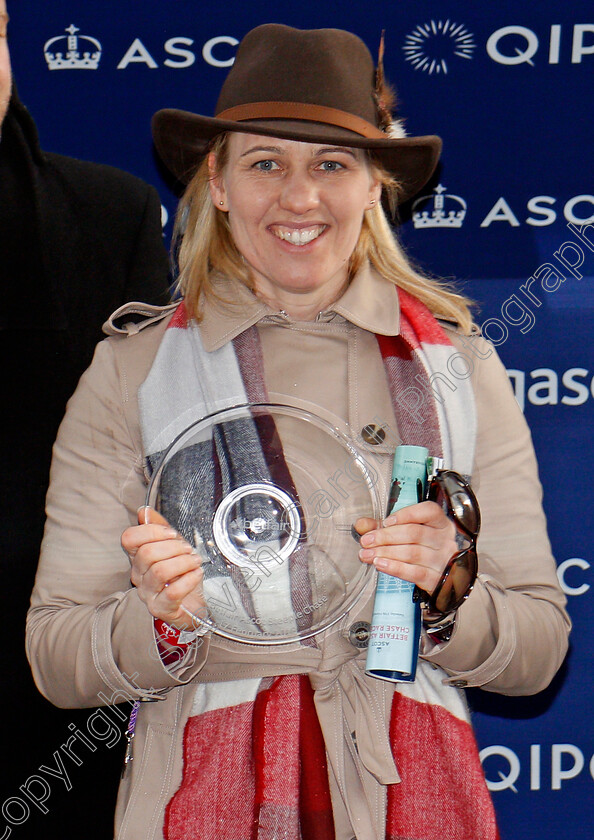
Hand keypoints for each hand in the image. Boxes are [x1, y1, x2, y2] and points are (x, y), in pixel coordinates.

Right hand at [122, 506, 205, 630]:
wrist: (194, 603)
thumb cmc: (182, 574)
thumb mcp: (173, 546)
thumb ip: (159, 527)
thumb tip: (144, 511)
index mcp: (138, 557)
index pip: (129, 539)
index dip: (151, 531)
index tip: (171, 533)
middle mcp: (139, 575)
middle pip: (146, 554)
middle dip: (173, 547)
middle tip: (188, 549)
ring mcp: (148, 594)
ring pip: (160, 571)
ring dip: (183, 562)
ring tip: (196, 561)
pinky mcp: (161, 608)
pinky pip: (173, 592)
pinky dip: (189, 579)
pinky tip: (197, 574)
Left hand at [354, 501, 457, 594]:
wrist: (438, 578)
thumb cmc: (421, 549)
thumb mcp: (402, 533)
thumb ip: (381, 527)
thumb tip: (361, 524)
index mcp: (439, 523)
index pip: (428, 511)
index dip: (406, 515)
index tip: (386, 522)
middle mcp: (444, 539)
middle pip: (414, 533)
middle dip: (386, 536)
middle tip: (366, 541)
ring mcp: (443, 560)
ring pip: (413, 553)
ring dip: (386, 553)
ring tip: (368, 554)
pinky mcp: (437, 579)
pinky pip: (415, 572)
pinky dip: (395, 568)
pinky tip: (381, 565)